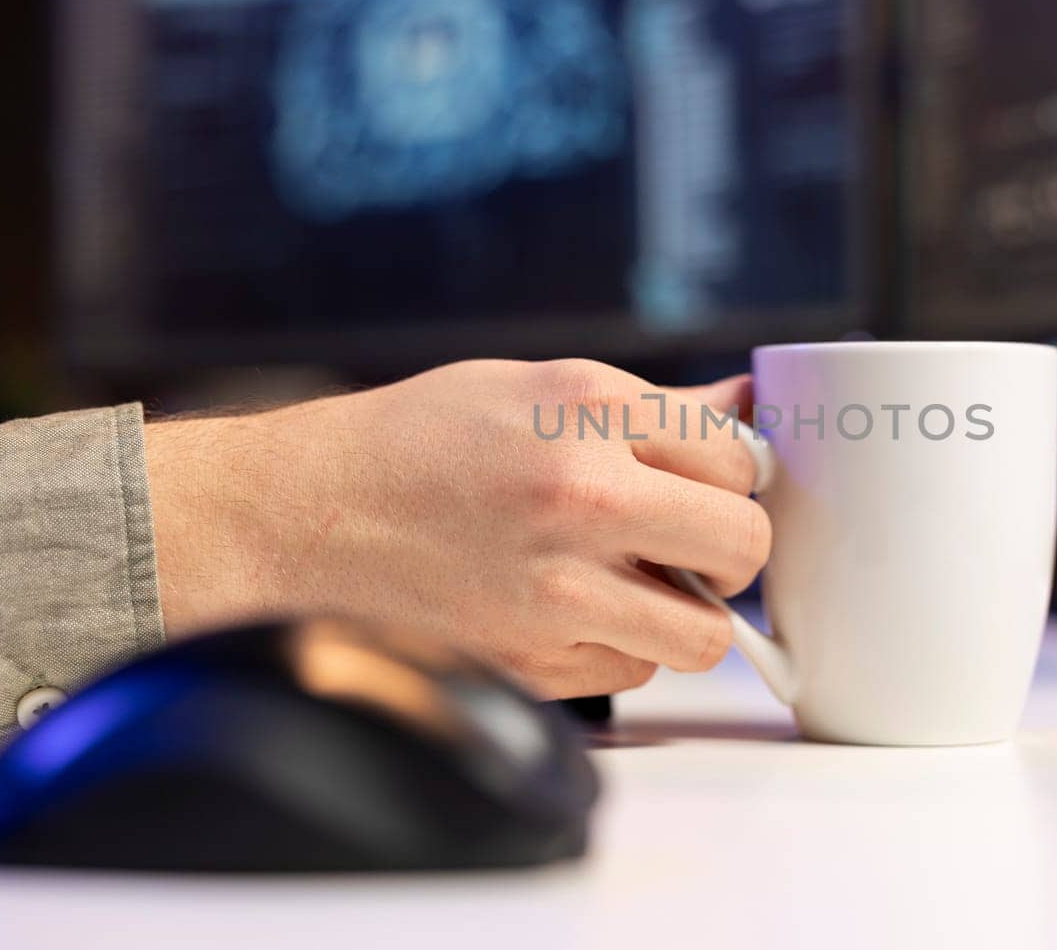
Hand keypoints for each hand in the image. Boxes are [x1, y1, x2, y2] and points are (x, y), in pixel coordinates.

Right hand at [144, 360, 768, 697]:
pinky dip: (622, 645)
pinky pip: (635, 671)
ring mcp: (557, 592)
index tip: (708, 480)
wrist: (306, 514)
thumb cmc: (420, 439)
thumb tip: (750, 409)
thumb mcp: (539, 386)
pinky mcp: (532, 663)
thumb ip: (658, 408)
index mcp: (589, 412)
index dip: (734, 473)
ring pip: (705, 634)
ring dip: (686, 609)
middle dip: (732, 544)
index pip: (741, 459)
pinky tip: (574, 607)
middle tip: (693, 537)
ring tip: (636, 578)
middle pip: (745, 546)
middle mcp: (581, 500)